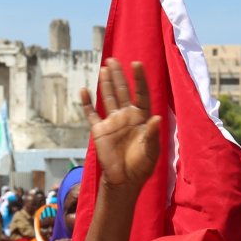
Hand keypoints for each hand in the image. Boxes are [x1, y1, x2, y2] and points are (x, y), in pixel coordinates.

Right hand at [82, 60, 159, 192]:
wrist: (124, 180)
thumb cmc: (142, 166)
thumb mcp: (151, 151)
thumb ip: (153, 134)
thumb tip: (158, 118)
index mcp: (142, 118)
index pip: (141, 94)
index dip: (139, 79)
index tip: (136, 63)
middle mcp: (127, 116)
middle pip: (123, 91)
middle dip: (119, 75)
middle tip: (113, 60)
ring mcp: (113, 122)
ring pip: (108, 97)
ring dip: (106, 83)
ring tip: (104, 67)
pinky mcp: (100, 130)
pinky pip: (91, 114)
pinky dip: (86, 103)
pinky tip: (83, 90)